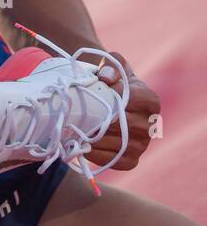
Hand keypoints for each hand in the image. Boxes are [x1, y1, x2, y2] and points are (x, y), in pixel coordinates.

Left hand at [85, 51, 159, 170]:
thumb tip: (106, 77)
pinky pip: (114, 160)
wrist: (109, 105)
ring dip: (93, 137)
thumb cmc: (110, 84)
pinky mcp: (132, 160)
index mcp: (151, 100)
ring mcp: (143, 144)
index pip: (137, 97)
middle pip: (122, 122)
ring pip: (116, 142)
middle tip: (76, 112)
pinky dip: (95, 153)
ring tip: (74, 128)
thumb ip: (112, 66)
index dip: (115, 92)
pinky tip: (82, 144)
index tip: (96, 89)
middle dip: (98, 117)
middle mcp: (150, 124)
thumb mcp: (112, 70)